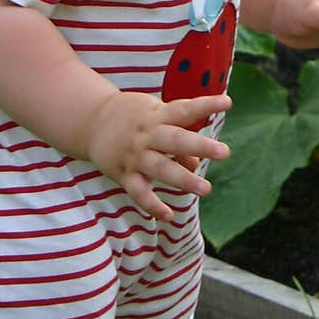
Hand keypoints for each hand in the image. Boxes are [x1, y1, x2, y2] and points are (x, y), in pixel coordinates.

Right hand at [83, 89, 230, 222]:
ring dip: (183, 179)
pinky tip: (169, 216)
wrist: (91, 121)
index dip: (205, 105)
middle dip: (200, 146)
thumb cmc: (133, 118)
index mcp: (157, 116)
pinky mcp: (123, 174)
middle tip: (224, 152)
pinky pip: (138, 192)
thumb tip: (195, 165)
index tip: (227, 102)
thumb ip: (178, 139)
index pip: (184, 108)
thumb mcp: (155, 117)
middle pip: (176, 140)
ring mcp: (135, 155)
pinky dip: (152, 205)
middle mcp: (147, 135)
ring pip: (160, 168)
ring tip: (206, 189)